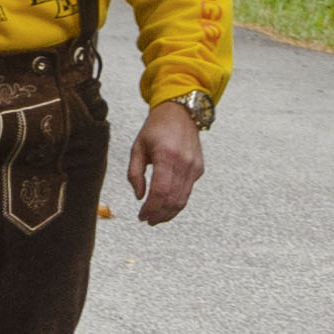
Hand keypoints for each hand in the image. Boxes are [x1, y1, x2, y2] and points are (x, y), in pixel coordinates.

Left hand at [125, 101, 203, 225]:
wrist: (180, 112)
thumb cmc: (156, 128)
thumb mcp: (137, 147)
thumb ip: (135, 173)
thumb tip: (139, 196)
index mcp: (166, 155)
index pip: (160, 191)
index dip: (151, 208)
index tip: (142, 216)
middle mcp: (183, 162)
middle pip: (173, 199)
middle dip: (159, 214)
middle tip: (147, 220)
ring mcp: (194, 166)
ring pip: (183, 198)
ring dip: (169, 212)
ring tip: (156, 218)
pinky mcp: (199, 169)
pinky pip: (188, 191)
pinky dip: (177, 202)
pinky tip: (166, 205)